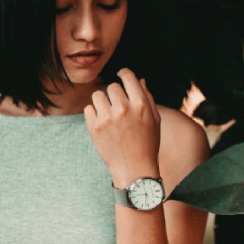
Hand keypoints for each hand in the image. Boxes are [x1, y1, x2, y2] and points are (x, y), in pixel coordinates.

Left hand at [84, 68, 160, 187]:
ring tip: (109, 115)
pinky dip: (94, 114)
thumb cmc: (147, 144)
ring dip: (102, 102)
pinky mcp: (94, 127)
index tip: (120, 74)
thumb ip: (147, 97)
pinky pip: (88, 109)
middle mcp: (123, 109)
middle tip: (117, 105)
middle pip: (112, 86)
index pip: (128, 77)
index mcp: (140, 104)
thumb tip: (139, 79)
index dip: (123, 73)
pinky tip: (103, 124)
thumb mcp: (154, 120)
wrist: (134, 170)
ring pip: (98, 95)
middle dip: (114, 93)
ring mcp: (107, 118)